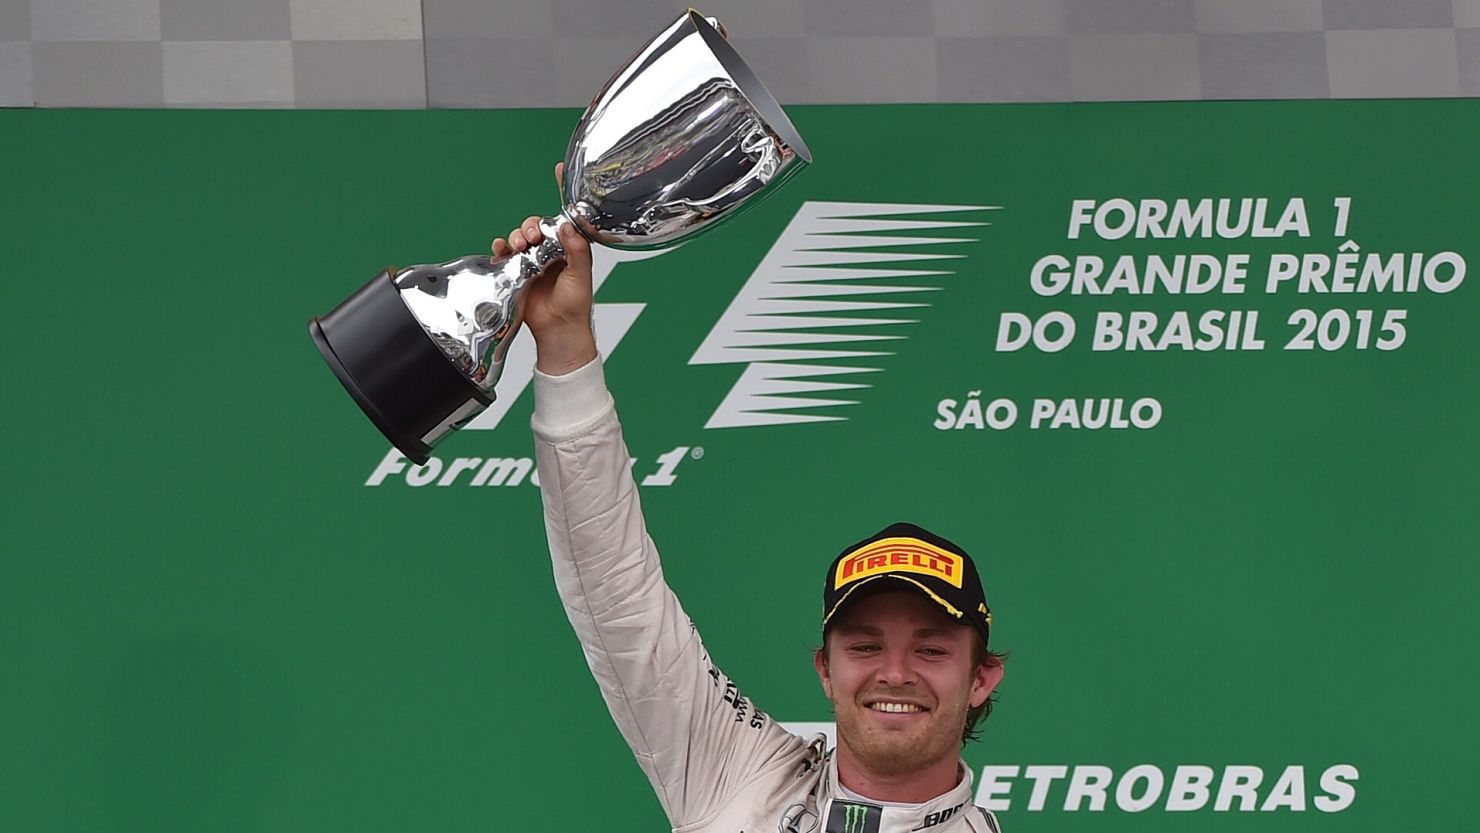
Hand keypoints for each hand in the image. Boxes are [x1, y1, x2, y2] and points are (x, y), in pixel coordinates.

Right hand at [491, 163, 596, 375]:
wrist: (558, 330)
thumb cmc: (574, 306)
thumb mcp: (581, 275)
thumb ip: (576, 250)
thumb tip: (567, 227)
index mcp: (570, 246)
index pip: (566, 215)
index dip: (562, 191)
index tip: (558, 168)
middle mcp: (551, 250)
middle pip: (537, 224)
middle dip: (531, 224)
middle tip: (532, 235)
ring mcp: (533, 260)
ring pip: (520, 236)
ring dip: (516, 235)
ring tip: (519, 245)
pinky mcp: (517, 271)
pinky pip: (505, 253)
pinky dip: (501, 247)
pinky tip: (501, 249)